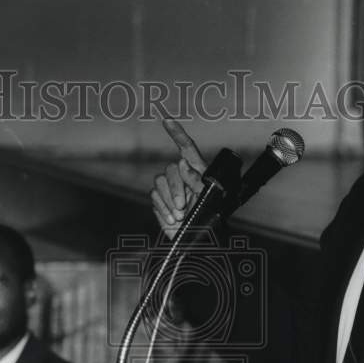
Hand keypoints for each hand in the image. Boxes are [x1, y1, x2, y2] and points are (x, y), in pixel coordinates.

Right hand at [151, 119, 207, 238]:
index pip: (187, 148)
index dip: (176, 133)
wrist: (196, 242)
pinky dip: (163, 208)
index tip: (166, 119)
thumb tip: (183, 164)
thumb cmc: (208, 220)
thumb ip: (198, 181)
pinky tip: (173, 219)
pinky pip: (154, 196)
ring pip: (160, 182)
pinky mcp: (159, 200)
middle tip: (182, 206)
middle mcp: (182, 176)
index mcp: (198, 172)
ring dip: (169, 200)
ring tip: (179, 215)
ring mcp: (169, 188)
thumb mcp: (209, 200)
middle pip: (171, 169)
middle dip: (176, 188)